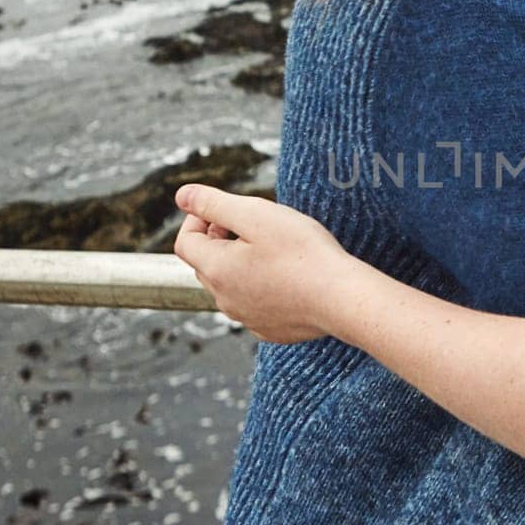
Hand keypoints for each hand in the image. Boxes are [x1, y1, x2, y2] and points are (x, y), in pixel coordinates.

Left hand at [171, 183, 347, 344]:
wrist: (342, 298)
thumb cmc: (303, 253)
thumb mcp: (256, 215)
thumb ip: (214, 203)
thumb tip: (182, 195)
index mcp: (217, 270)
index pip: (185, 242)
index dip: (198, 219)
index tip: (224, 210)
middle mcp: (225, 299)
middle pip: (206, 264)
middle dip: (220, 240)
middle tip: (251, 225)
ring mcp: (247, 317)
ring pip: (230, 285)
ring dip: (241, 264)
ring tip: (273, 248)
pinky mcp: (270, 329)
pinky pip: (254, 304)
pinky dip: (261, 287)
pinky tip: (288, 276)